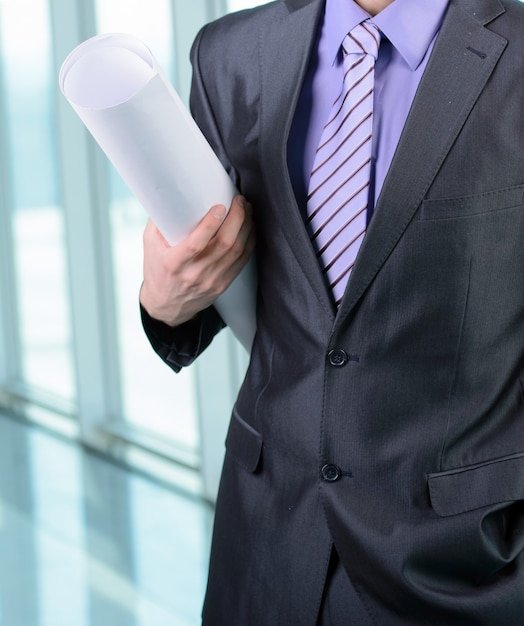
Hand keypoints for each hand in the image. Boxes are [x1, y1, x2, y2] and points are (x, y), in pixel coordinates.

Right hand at [140, 195, 254, 326]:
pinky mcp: (223, 285)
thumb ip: (158, 221)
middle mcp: (194, 274)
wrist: (167, 306)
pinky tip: (250, 227)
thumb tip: (169, 192)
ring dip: (246, 227)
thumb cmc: (158, 270)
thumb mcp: (150, 245)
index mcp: (174, 263)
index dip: (210, 224)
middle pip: (224, 244)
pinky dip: (250, 242)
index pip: (195, 244)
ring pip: (236, 251)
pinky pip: (242, 261)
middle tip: (239, 200)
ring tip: (247, 209)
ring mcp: (211, 281)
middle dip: (236, 219)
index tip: (220, 206)